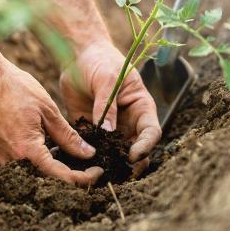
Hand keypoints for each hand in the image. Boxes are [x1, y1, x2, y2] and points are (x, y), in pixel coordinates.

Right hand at [0, 60, 103, 185]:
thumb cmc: (14, 88)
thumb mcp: (48, 110)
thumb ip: (68, 136)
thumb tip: (88, 154)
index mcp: (27, 151)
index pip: (62, 177)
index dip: (85, 178)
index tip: (99, 170)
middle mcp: (11, 162)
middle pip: (47, 181)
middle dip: (71, 176)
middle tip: (87, 165)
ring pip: (33, 175)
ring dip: (53, 169)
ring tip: (67, 152)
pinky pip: (20, 167)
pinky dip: (37, 162)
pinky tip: (47, 146)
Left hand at [60, 40, 161, 174]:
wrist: (78, 56)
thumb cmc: (100, 61)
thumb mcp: (107, 79)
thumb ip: (106, 105)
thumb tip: (107, 132)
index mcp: (141, 108)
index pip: (151, 132)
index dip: (146, 146)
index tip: (133, 156)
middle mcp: (128, 122)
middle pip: (136, 149)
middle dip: (130, 164)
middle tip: (119, 174)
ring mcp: (110, 129)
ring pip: (115, 154)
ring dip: (109, 164)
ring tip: (99, 174)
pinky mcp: (91, 130)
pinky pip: (92, 148)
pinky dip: (88, 157)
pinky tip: (79, 165)